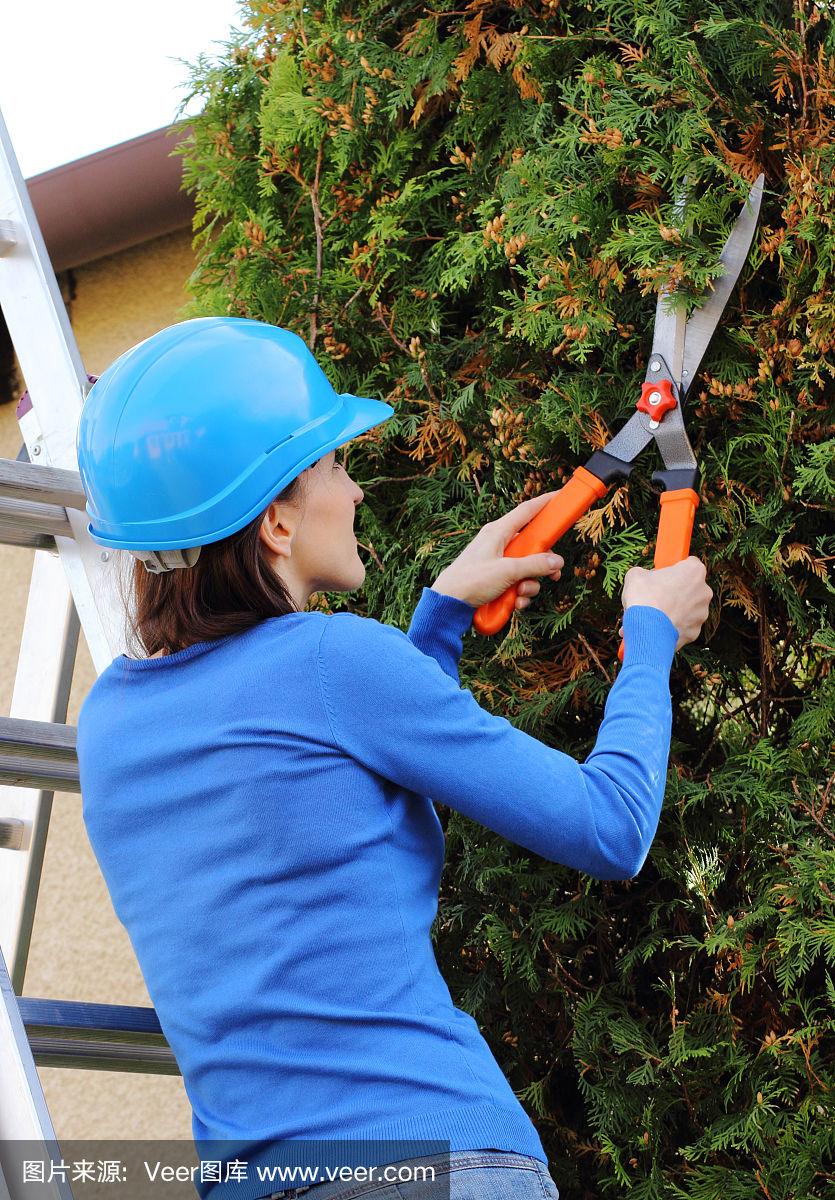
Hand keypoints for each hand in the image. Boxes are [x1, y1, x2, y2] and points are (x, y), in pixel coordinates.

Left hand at [430, 491, 564, 609]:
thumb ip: (534, 565)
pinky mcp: (496, 579)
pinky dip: (519, 595)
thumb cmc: (471, 580)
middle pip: (533, 547)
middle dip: (543, 565)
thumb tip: (557, 561)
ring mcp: (498, 562)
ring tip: (519, 594)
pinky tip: (514, 603)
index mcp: (498, 532)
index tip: (560, 496)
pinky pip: (518, 583)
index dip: (545, 502)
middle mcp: (499, 543)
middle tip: (553, 575)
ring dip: (530, 585)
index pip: (527, 510)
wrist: (449, 603)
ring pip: (528, 569)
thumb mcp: (507, 571)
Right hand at [622, 556, 713, 651]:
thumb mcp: (636, 575)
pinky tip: (655, 627)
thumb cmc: (644, 599)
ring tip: (652, 615)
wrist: (647, 630)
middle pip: (689, 588)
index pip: (689, 563)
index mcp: (694, 571)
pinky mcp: (695, 632)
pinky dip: (671, 627)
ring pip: (686, 609)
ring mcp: (701, 614)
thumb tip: (644, 578)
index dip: (674, 569)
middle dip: (675, 592)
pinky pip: (682, 626)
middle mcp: (704, 592)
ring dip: (673, 611)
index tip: (663, 574)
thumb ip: (645, 573)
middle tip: (656, 596)